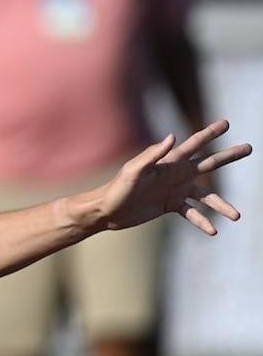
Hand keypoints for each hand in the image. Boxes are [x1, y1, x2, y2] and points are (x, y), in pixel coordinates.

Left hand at [94, 120, 251, 235]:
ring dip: (221, 204)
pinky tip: (212, 231)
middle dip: (229, 155)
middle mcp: (176, 174)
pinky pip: (192, 213)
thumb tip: (173, 136)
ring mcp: (175, 190)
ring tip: (237, 216)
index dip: (210, 133)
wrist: (108, 211)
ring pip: (206, 196)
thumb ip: (152, 154)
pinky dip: (202, 221)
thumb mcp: (133, 171)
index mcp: (169, 162)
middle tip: (249, 148)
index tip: (227, 123)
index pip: (194, 144)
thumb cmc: (117, 188)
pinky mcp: (171, 206)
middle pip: (209, 163)